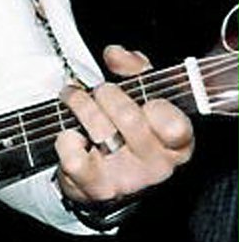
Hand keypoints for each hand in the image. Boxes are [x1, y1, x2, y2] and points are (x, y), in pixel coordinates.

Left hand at [54, 45, 194, 206]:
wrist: (103, 179)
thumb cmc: (126, 134)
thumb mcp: (142, 98)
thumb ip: (135, 71)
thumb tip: (116, 54)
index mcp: (176, 143)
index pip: (175, 125)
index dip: (155, 106)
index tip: (143, 98)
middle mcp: (156, 164)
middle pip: (129, 117)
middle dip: (106, 94)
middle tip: (96, 91)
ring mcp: (127, 178)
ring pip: (100, 130)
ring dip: (79, 104)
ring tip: (72, 97)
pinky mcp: (97, 188)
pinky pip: (75, 158)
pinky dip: (66, 141)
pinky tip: (70, 136)